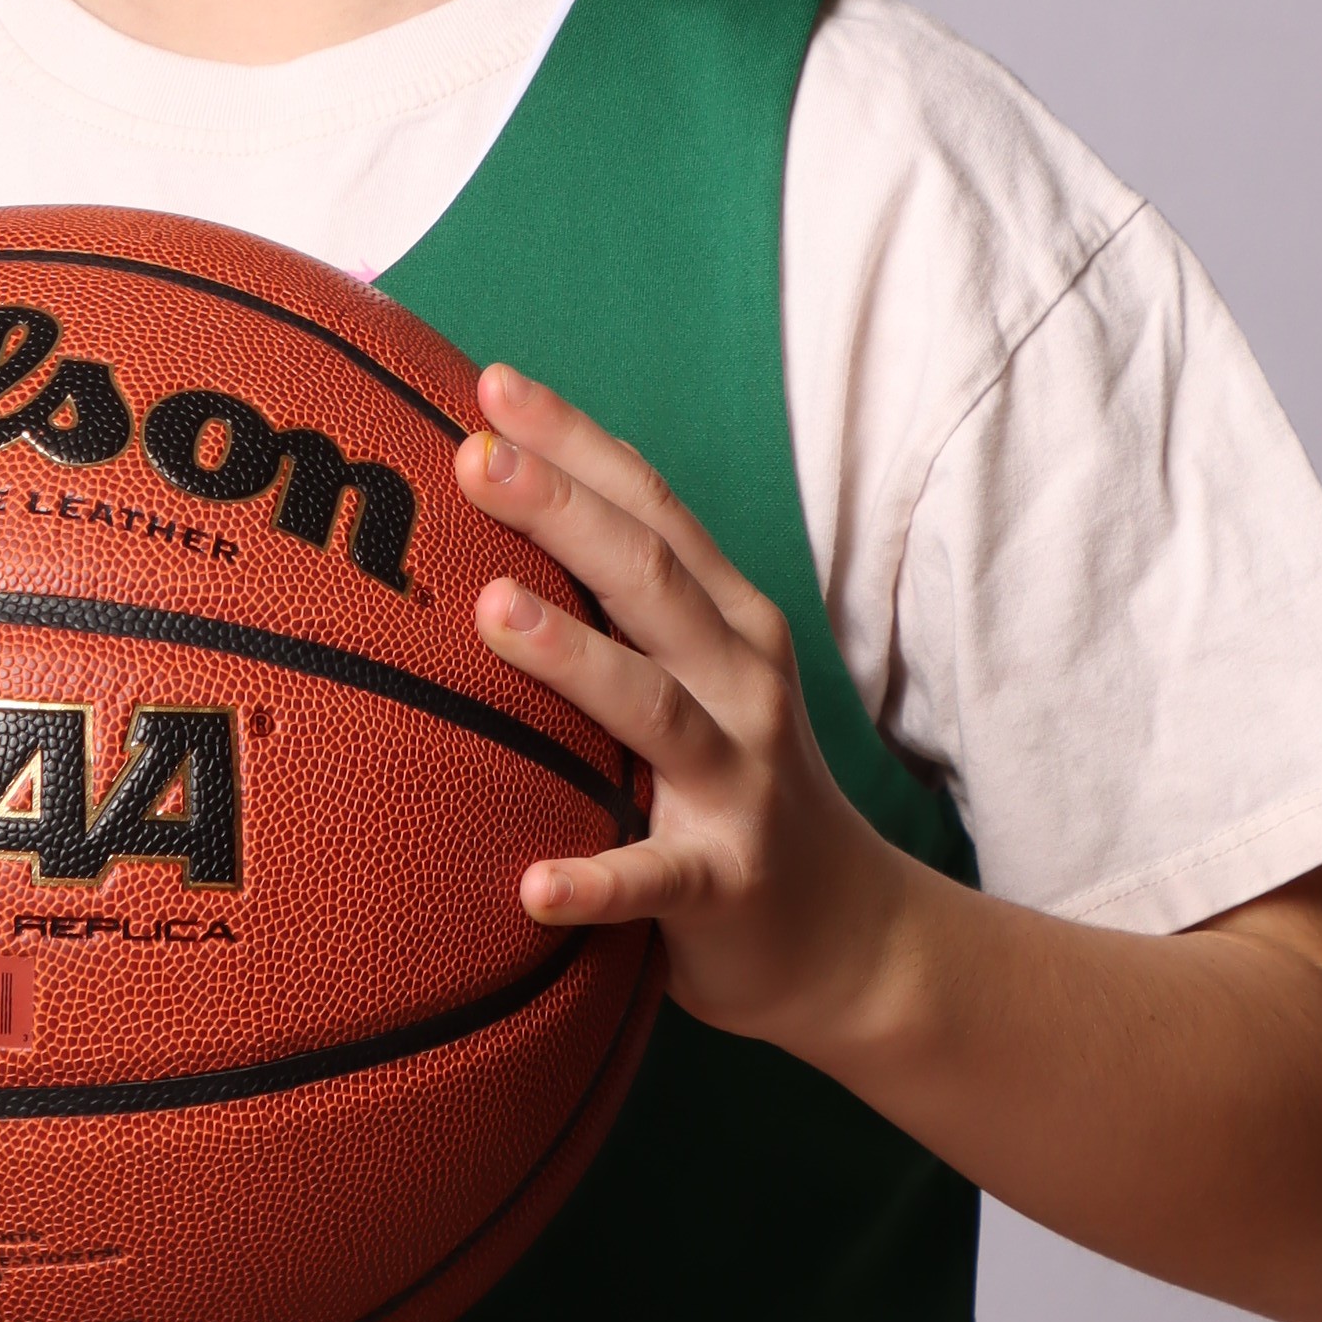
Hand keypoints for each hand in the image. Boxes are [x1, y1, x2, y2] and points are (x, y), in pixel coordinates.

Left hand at [458, 363, 909, 1058]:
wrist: (847, 936)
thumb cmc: (731, 786)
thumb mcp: (695, 680)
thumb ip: (618, 612)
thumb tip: (480, 530)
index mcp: (726, 624)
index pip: (651, 510)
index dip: (576, 443)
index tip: (489, 384)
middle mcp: (741, 684)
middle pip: (651, 579)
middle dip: (563, 510)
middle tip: (474, 456)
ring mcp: (740, 784)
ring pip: (655, 709)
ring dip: (575, 657)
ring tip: (491, 613)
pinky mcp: (726, 885)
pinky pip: (657, 881)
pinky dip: (598, 882)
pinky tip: (532, 884)